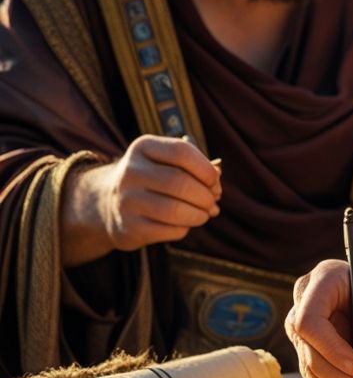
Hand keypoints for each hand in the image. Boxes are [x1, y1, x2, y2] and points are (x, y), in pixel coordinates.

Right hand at [61, 135, 221, 265]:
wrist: (110, 205)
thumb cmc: (153, 180)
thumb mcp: (167, 163)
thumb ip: (195, 168)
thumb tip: (217, 188)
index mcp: (143, 147)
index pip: (181, 152)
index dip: (205, 169)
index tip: (214, 181)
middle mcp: (130, 171)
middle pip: (179, 182)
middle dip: (205, 195)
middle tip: (213, 202)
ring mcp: (126, 200)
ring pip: (174, 210)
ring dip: (199, 214)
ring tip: (205, 214)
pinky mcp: (128, 227)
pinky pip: (169, 230)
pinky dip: (185, 228)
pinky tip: (185, 224)